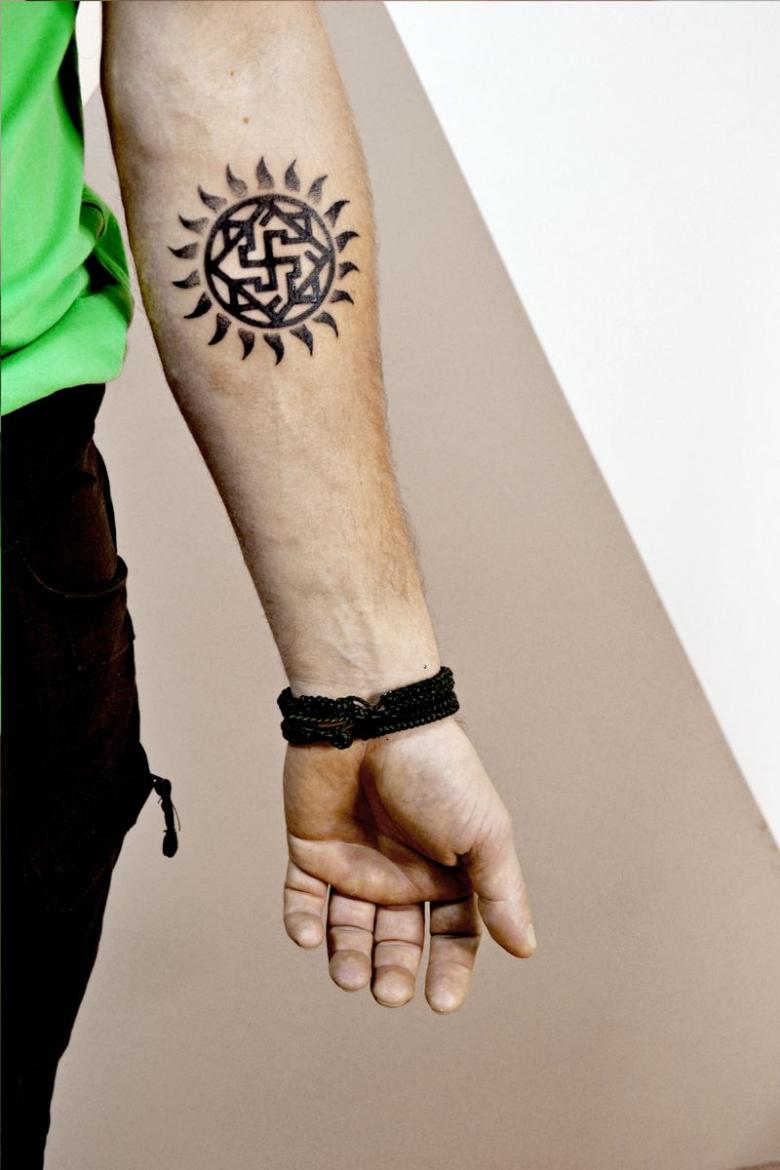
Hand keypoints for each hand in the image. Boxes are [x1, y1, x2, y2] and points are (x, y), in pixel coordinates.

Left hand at [282, 715, 535, 1011]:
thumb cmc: (435, 770)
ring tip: (350, 974)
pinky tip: (311, 937)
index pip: (454, 937)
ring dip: (348, 958)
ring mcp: (354, 862)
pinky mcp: (311, 850)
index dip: (450, 972)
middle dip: (393, 972)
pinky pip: (303, 900)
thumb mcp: (483, 832)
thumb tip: (526, 949)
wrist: (371, 715)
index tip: (439, 1002)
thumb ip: (502, 892)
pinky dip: (304, 923)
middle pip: (398, 942)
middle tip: (387, 991)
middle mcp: (401, 873)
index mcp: (448, 871)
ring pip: (349, 931)